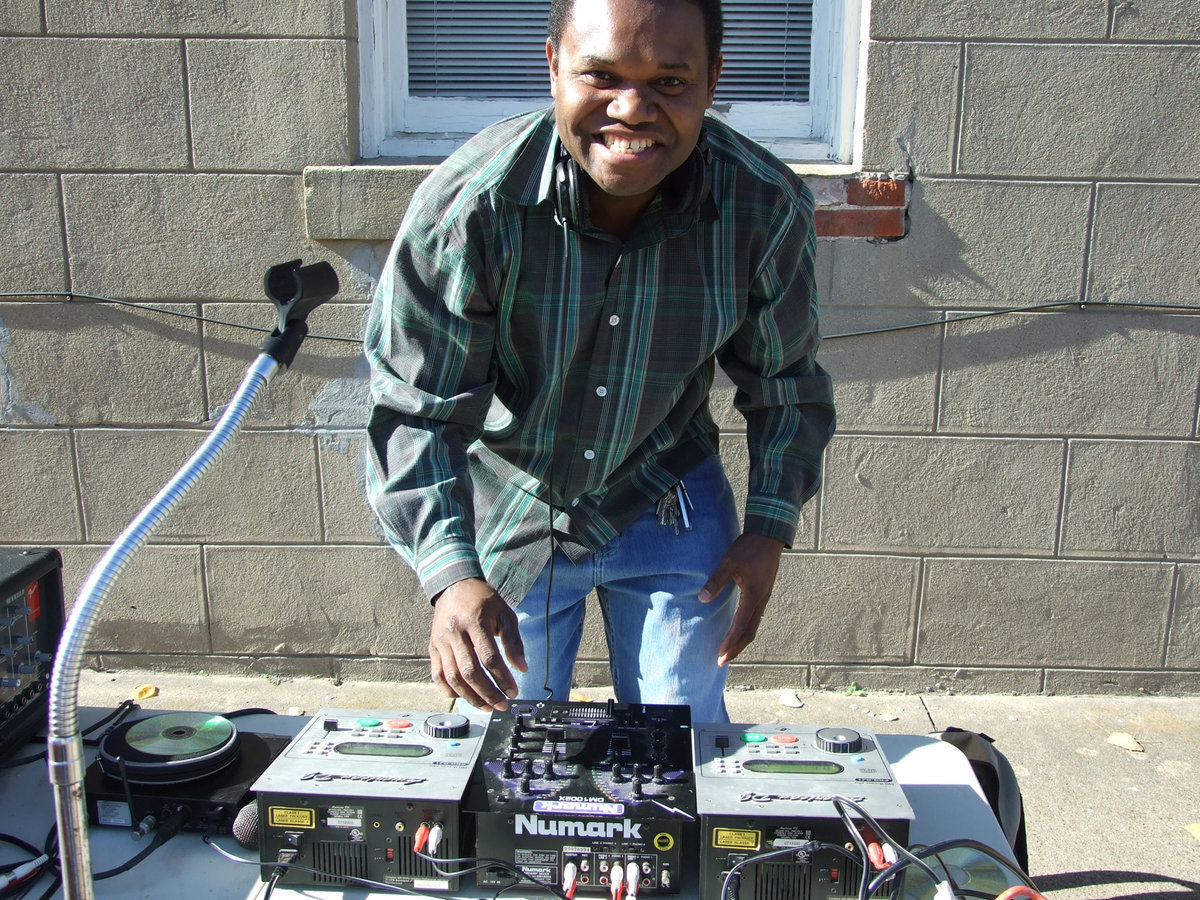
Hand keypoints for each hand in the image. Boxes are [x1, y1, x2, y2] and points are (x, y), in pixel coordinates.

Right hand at [428, 578, 526, 710]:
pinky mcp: (433, 648)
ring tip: (486, 706)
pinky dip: (450, 690)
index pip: (489, 657)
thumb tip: (522, 668)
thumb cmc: (483, 600)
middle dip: (488, 693)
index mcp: (475, 621)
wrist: (454, 586)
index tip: (513, 691)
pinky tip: (465, 696)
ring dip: (470, 696)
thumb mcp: (505, 614)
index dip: (503, 678)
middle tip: (502, 704)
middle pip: (470, 671)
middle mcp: (455, 632)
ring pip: (452, 677)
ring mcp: (440, 642)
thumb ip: (514, 641)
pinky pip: (438, 675)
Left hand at [699, 533, 784, 666]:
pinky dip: (747, 629)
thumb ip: (716, 581)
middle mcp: (761, 601)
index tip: (721, 656)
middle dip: (736, 648)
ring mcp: (764, 597)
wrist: (770, 536)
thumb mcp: (729, 562)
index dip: (730, 642)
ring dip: (742, 640)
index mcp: (753, 596)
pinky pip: (755, 617)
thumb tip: (702, 599)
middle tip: (723, 661)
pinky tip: (739, 629)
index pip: (740, 626)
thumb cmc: (749, 548)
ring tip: (730, 651)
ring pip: (754, 626)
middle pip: (750, 632)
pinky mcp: (763, 593)